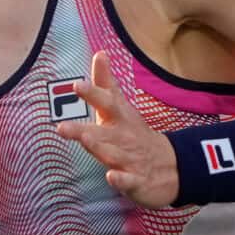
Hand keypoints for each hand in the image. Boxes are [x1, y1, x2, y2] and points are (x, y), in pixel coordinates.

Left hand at [55, 51, 177, 207]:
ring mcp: (130, 159)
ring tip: (85, 140)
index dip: (92, 94)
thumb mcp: (121, 107)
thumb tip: (100, 53)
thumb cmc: (135, 133)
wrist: (172, 166)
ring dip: (99, 147)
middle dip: (83, 129)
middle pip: (102, 132)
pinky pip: (128, 181)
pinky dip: (121, 180)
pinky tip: (112, 177)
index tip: (77, 85)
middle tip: (61, 126)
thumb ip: (106, 83)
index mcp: (118, 119)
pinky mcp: (137, 181)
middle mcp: (123, 138)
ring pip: (113, 154)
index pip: (106, 103)